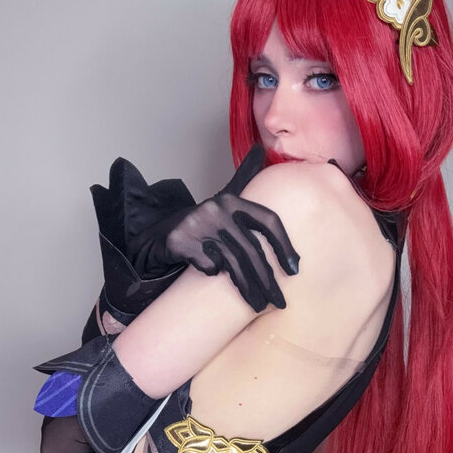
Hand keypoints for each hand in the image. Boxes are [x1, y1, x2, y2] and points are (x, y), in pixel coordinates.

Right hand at [134, 145, 299, 312]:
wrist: (157, 237)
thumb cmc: (199, 226)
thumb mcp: (221, 199)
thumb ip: (243, 177)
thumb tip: (259, 148)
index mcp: (232, 200)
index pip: (268, 221)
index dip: (284, 246)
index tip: (295, 270)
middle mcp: (217, 208)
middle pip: (252, 249)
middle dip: (267, 279)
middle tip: (278, 301)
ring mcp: (198, 224)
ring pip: (233, 262)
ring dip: (248, 288)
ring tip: (258, 305)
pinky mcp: (181, 240)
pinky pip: (208, 266)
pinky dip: (212, 273)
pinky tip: (212, 276)